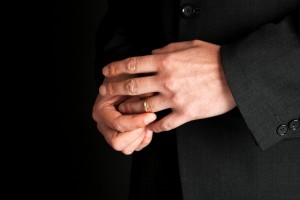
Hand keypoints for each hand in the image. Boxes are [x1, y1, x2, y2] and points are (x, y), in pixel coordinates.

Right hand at [92, 76, 156, 154]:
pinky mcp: (121, 136)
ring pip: (125, 148)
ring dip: (139, 137)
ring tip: (147, 122)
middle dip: (136, 133)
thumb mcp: (130, 79)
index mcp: (101, 111)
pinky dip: (142, 140)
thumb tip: (151, 97)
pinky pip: (132, 148)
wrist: (124, 79)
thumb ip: (138, 89)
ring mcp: (111, 132)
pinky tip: (147, 127)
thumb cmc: (125, 78)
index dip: (137, 122)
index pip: (118, 124)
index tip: (151, 115)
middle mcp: (104, 124)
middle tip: (148, 120)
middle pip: (117, 143)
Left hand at [99, 40, 235, 132]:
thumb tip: (152, 52)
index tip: (106, 72)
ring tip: (124, 111)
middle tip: (105, 92)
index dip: (115, 68)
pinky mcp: (186, 113)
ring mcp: (175, 98)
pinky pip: (164, 124)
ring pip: (144, 107)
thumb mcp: (189, 45)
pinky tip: (149, 128)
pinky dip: (154, 127)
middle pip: (133, 86)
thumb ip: (167, 48)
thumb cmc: (215, 58)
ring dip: (131, 110)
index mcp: (166, 61)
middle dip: (115, 89)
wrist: (237, 75)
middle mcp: (166, 80)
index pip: (133, 64)